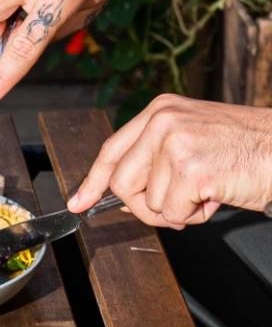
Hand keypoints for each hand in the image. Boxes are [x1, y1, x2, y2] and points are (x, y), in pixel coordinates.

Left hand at [69, 97, 271, 228]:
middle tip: (178, 203)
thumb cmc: (246, 149)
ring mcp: (175, 143)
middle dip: (144, 205)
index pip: (112, 150)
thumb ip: (155, 159)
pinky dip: (194, 215)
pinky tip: (215, 195)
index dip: (92, 180)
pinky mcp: (190, 169)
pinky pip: (172, 213)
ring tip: (206, 190)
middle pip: (122, 183)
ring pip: (148, 202)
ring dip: (177, 209)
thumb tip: (123, 194)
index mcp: (160, 110)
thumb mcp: (192, 140)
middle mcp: (163, 121)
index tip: (79, 201)